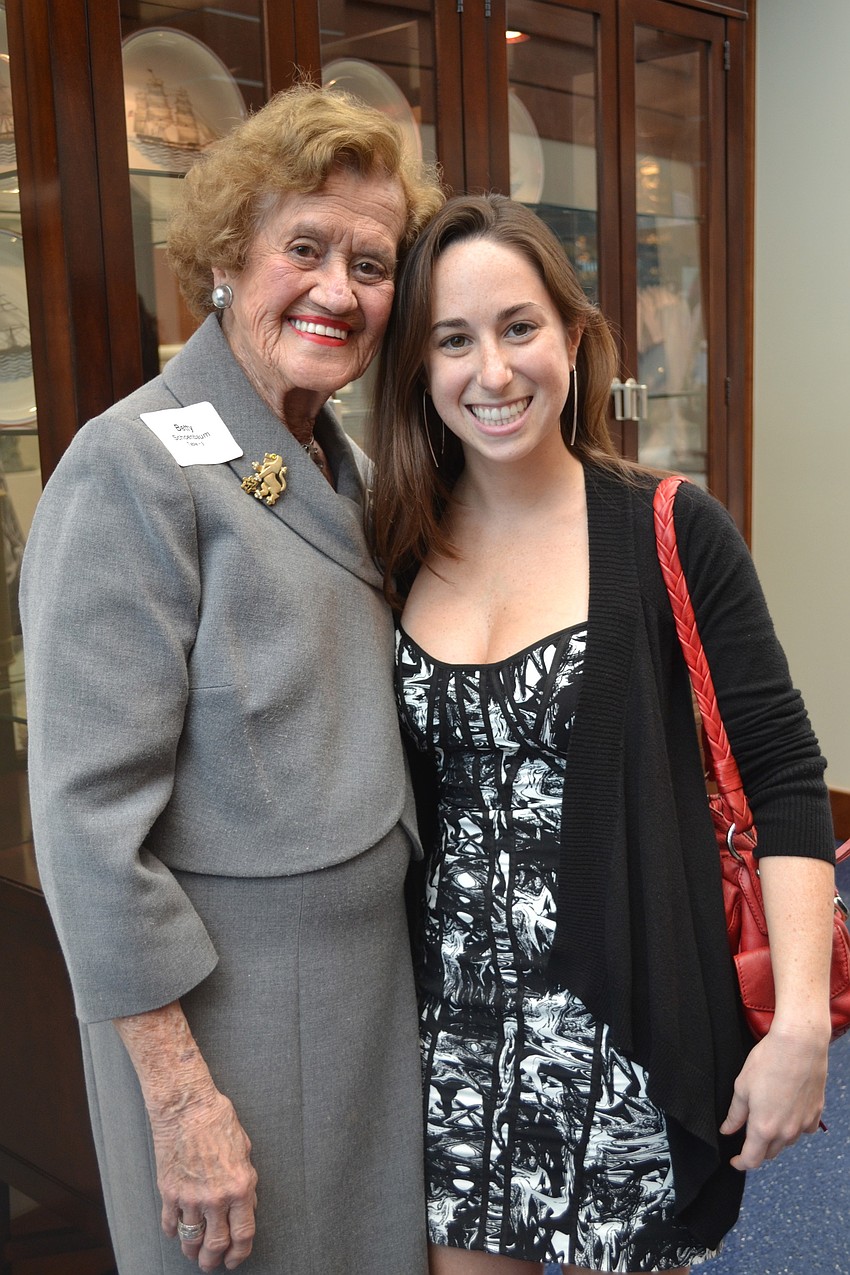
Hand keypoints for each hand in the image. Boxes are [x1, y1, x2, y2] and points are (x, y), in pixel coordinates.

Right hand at [152, 1088, 257, 1270]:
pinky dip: (173, 1232)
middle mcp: (216, 1197)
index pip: (243, 1234)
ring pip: (191, 1239)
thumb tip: (247, 1204)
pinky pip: (170, 1223)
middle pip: (216, 1244)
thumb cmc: (217, 1121)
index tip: (235, 1259)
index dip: (240, 1253)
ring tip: (193, 1254)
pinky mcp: (169, 1192)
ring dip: (192, 1251)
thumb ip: (246, 1182)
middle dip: (214, 1260)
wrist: (187, 1107)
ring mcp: (190, 1197)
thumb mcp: (245, 1150)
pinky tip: (176, 1232)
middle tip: (211, 1263)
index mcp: (239, 1187)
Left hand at [720, 1023, 828, 1169]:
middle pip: (770, 1153)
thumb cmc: (769, 1061)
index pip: (752, 1160)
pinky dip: (793, 1127)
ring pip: (786, 1142)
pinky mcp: (816, 1113)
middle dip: (757, 1150)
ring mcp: (803, 1124)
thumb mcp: (742, 1086)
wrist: (799, 1045)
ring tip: (766, 1118)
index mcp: (764, 1128)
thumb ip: (735, 1114)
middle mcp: (786, 1131)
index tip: (735, 1160)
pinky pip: (803, 1129)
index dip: (741, 1163)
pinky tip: (786, 1112)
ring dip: (775, 1138)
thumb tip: (728, 1129)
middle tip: (747, 1137)